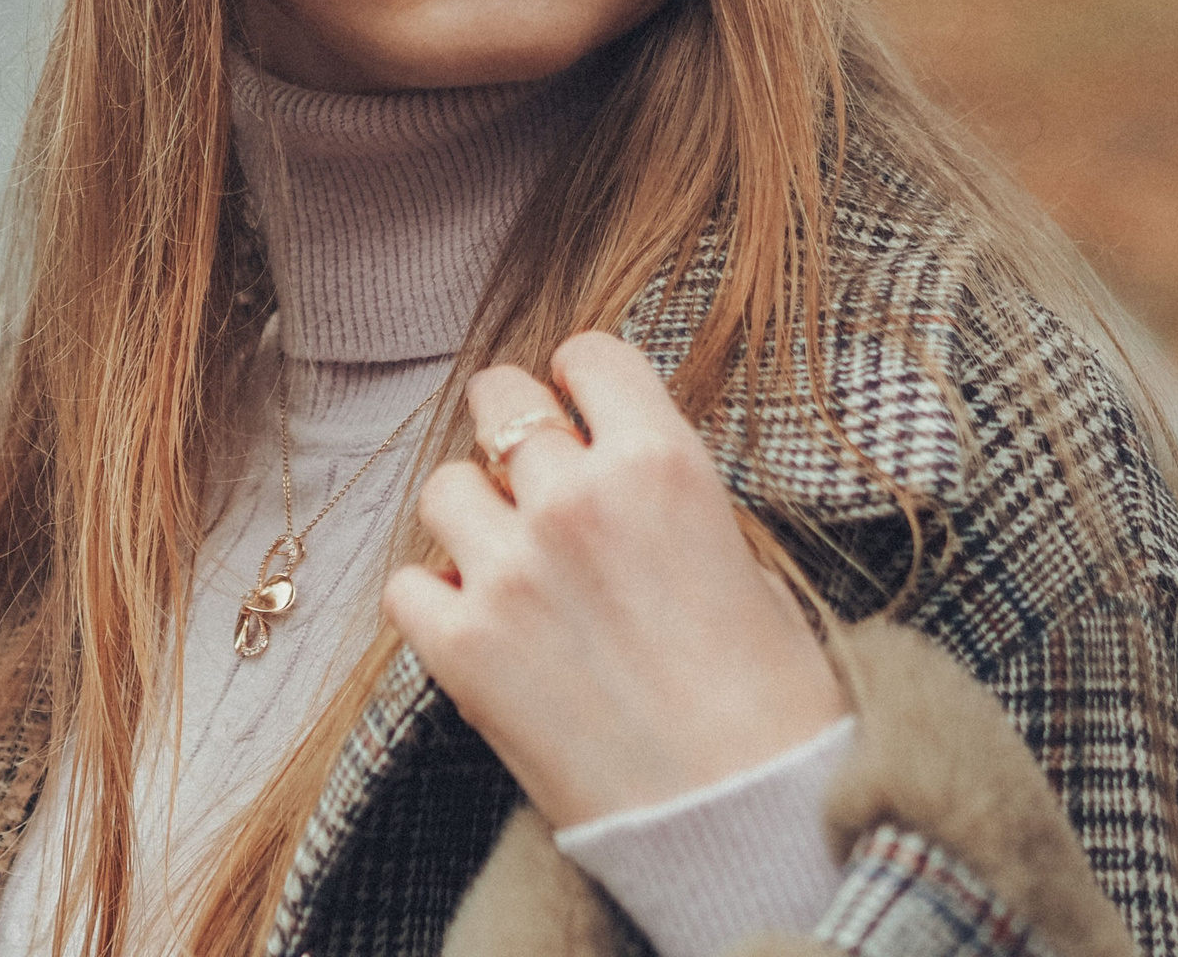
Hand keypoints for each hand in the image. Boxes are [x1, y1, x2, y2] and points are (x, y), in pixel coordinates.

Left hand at [379, 332, 845, 827]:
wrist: (746, 821)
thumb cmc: (771, 698)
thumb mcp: (738, 554)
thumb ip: (659, 490)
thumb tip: (607, 459)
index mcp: (662, 463)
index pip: (588, 355)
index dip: (582, 381)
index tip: (582, 409)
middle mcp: (575, 499)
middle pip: (499, 397)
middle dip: (514, 429)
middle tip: (533, 474)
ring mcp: (509, 570)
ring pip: (443, 486)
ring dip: (473, 517)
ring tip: (512, 565)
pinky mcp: (462, 646)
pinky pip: (406, 583)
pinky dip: (434, 601)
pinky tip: (477, 624)